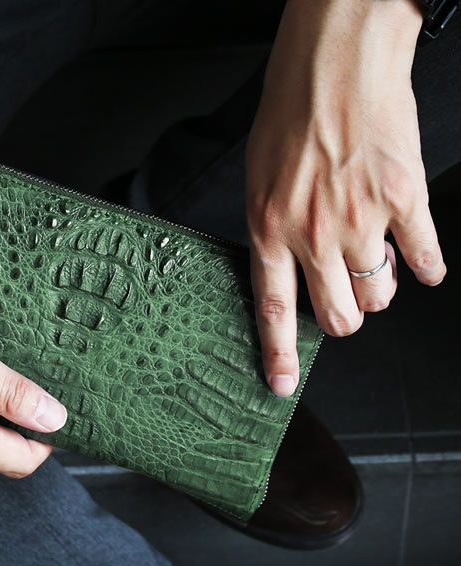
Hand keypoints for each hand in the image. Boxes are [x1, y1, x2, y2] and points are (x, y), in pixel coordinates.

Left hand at [245, 0, 445, 396]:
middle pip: (337, 316)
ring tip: (373, 267)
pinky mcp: (405, 201)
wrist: (335, 64)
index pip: (273, 310)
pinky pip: (423, 258)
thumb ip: (272, 234)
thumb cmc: (289, 116)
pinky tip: (419, 264)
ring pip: (379, 296)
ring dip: (378, 292)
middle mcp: (315, 235)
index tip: (280, 385)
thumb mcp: (257, 183)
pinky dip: (424, 268)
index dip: (278, 355)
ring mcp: (363, 221)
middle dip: (342, 321)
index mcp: (270, 230)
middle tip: (343, 306)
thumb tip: (290, 272)